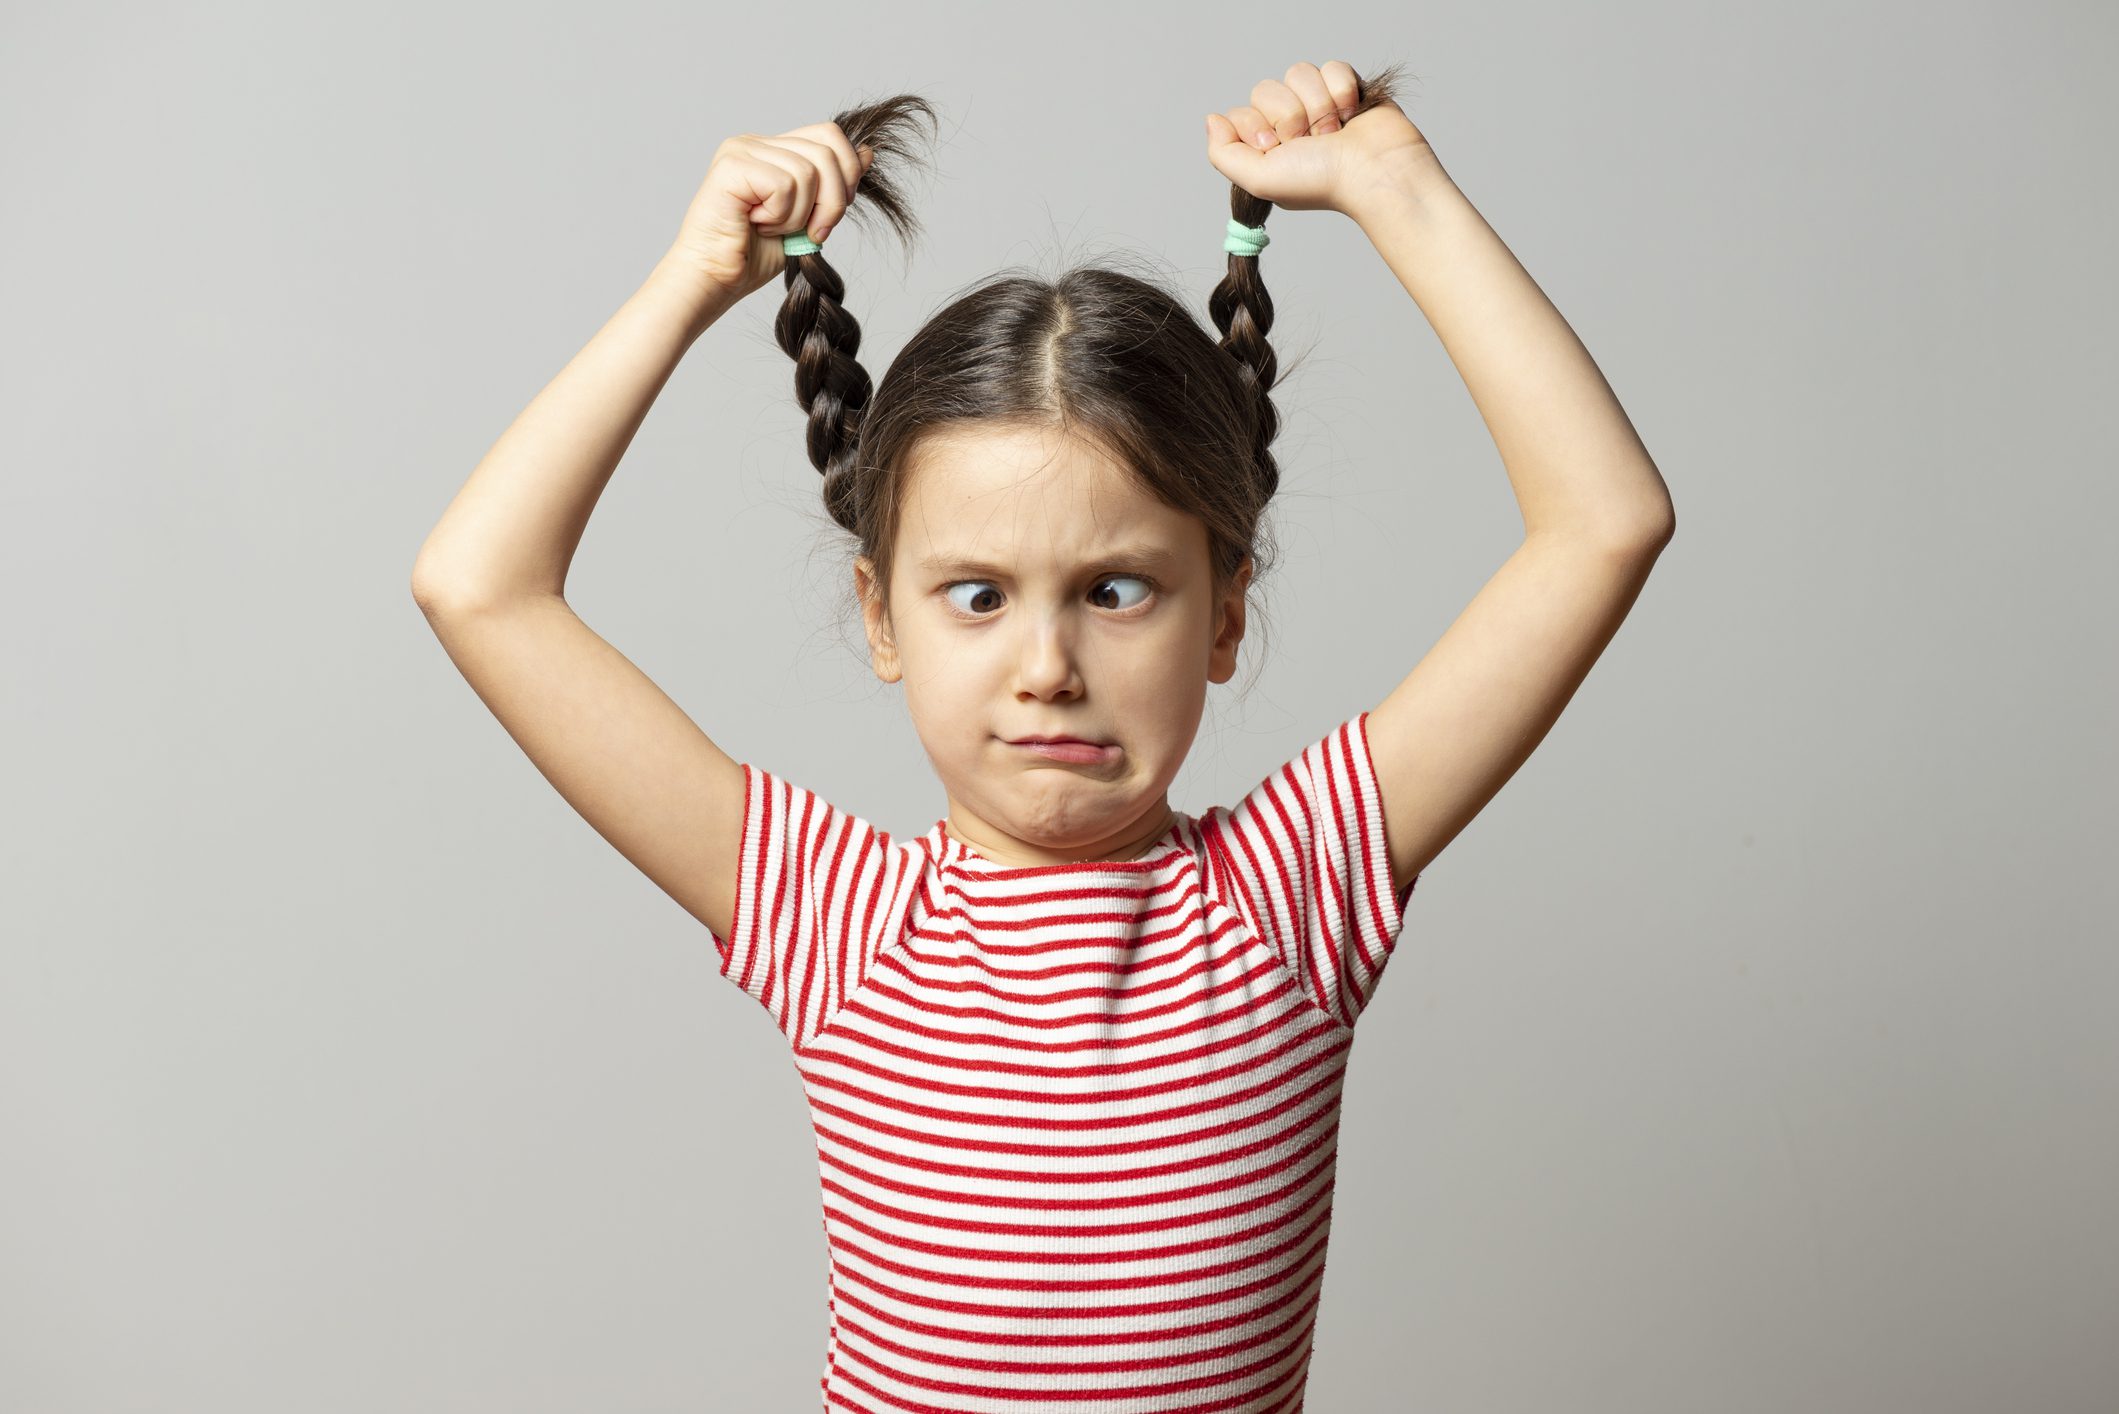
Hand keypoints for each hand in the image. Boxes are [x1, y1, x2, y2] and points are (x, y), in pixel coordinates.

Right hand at [665, 122, 875, 302]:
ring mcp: (742, 149)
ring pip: (808, 172)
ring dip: (799, 215)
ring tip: (771, 227)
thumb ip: (833, 184)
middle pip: (828, 149)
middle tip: (812, 231)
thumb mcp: (809, 217)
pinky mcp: (731, 165)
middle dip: (833, 201)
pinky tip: (756, 224)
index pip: (830, 134)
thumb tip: (867, 152)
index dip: (848, 172)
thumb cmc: (753, 255)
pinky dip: (780, 215)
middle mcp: (757, 142)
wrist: (716, 280)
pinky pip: (784, 184)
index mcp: (775, 150)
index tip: (832, 214)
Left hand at [1203, 61, 1439, 215]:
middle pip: (1266, 89)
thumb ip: (1223, 154)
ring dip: (1317, 104)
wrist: (1374, 170)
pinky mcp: (1347, 88)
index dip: (1256, 126)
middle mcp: (1290, 125)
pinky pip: (1331, 66)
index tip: (1276, 147)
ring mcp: (1318, 105)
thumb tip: (1212, 120)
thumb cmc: (1321, 182)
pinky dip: (1341, 90)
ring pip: (1298, 73)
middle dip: (1288, 116)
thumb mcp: (1258, 179)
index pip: (1241, 112)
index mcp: (1268, 147)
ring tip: (1333, 131)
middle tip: (1308, 142)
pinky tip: (1351, 114)